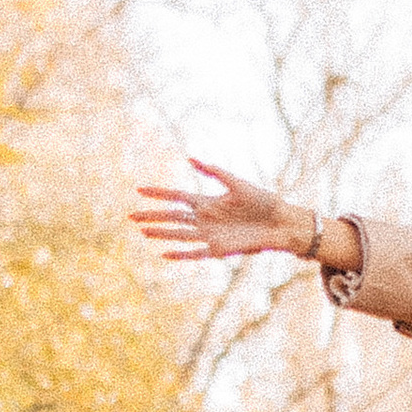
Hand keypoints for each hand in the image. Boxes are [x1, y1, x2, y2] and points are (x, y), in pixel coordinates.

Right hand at [130, 159, 317, 263]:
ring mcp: (210, 234)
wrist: (281, 222)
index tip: (140, 190)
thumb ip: (213, 172)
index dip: (158, 194)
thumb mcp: (237, 183)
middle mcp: (205, 218)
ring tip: (142, 230)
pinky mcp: (218, 249)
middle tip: (130, 215)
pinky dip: (180, 254)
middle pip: (172, 216)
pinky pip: (195, 252)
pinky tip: (164, 253)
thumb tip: (190, 158)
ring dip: (161, 232)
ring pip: (178, 233)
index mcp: (208, 201)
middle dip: (152, 215)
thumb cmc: (263, 200)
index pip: (177, 197)